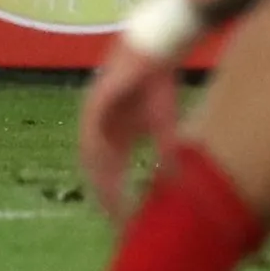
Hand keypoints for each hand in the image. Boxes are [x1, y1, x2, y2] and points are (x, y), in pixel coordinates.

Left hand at [77, 39, 180, 221]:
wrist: (154, 48)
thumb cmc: (158, 81)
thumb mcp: (164, 121)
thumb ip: (167, 148)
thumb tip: (178, 179)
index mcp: (113, 136)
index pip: (110, 173)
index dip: (118, 196)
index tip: (128, 220)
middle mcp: (98, 130)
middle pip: (97, 171)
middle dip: (107, 197)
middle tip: (119, 222)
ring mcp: (93, 117)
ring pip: (91, 158)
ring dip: (101, 182)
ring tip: (113, 205)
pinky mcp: (96, 103)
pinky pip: (92, 135)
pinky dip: (99, 156)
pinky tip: (108, 173)